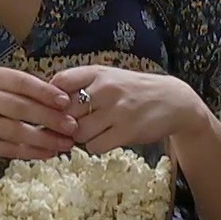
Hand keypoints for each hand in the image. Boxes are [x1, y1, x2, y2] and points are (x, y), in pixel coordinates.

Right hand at [0, 66, 82, 161]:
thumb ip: (20, 88)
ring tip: (66, 144)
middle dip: (51, 118)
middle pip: (22, 108)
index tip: (67, 102)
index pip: (23, 83)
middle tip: (73, 127)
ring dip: (44, 139)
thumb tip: (60, 95)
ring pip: (17, 131)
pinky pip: (9, 148)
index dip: (46, 92)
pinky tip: (47, 154)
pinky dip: (30, 152)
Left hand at [47, 64, 209, 153]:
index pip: (59, 83)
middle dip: (64, 124)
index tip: (55, 109)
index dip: (51, 100)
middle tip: (71, 128)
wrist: (174, 101)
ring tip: (93, 132)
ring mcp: (117, 110)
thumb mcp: (109, 77)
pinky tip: (105, 139)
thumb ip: (81, 85)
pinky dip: (95, 146)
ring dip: (81, 138)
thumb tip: (46, 105)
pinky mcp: (127, 131)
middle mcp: (105, 88)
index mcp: (97, 73)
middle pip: (65, 113)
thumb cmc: (134, 90)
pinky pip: (95, 146)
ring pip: (78, 132)